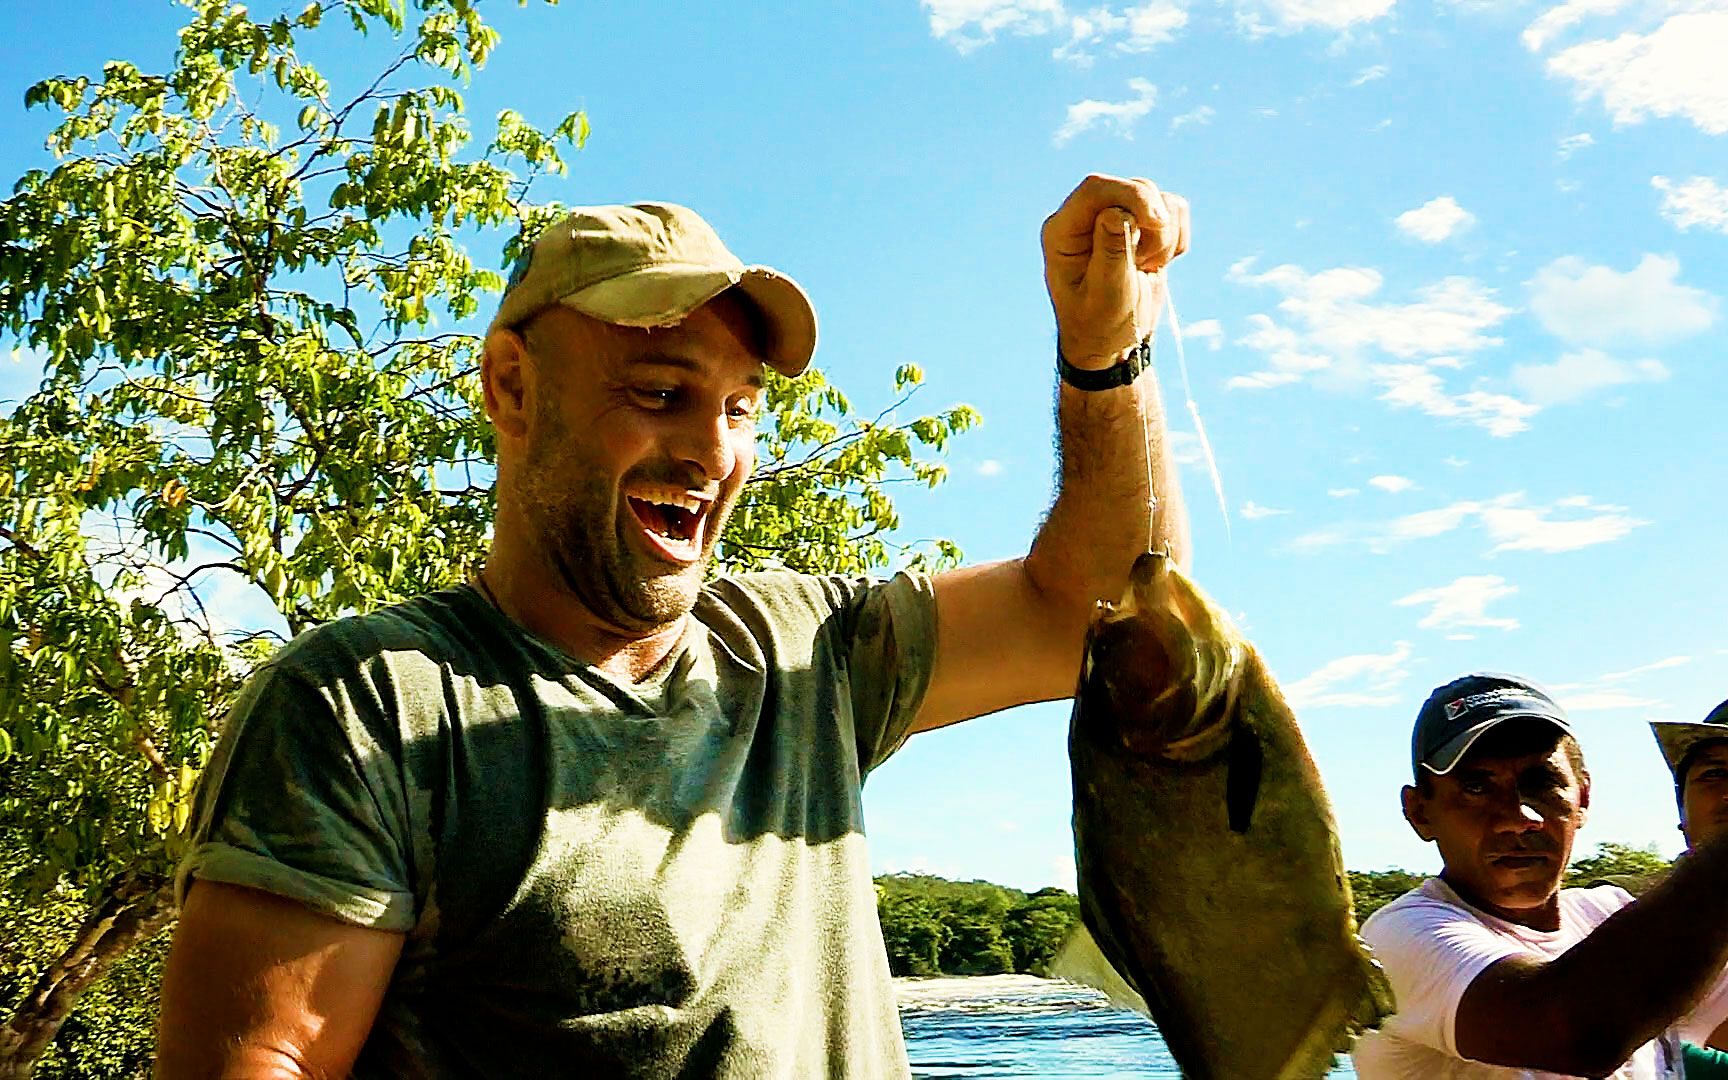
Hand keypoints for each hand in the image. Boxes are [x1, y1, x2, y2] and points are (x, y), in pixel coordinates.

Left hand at [1042, 174, 1189, 369]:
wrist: (1113, 343)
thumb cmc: (1100, 325)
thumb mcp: (1105, 296)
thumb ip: (1111, 252)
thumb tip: (1117, 212)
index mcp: (1063, 231)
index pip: (1095, 188)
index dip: (1131, 196)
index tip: (1156, 222)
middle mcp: (1085, 218)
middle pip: (1131, 188)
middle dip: (1153, 223)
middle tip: (1147, 263)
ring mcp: (1113, 217)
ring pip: (1156, 197)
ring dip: (1164, 235)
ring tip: (1146, 267)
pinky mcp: (1140, 224)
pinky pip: (1172, 209)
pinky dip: (1176, 237)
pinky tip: (1158, 263)